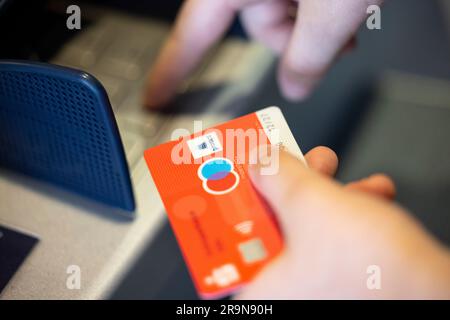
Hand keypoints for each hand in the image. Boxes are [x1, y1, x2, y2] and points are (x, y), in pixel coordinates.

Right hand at [144, 0, 382, 107]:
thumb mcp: (333, 5)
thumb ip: (310, 55)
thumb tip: (296, 87)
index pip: (192, 33)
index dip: (172, 71)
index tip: (155, 96)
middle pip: (255, 23)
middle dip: (295, 40)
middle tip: (332, 44)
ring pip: (282, 10)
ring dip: (316, 25)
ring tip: (350, 16)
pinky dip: (321, 6)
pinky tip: (347, 4)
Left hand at [236, 146, 449, 298]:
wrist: (442, 297)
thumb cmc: (372, 270)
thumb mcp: (311, 205)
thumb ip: (276, 176)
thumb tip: (258, 159)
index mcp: (261, 287)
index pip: (223, 240)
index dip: (224, 202)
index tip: (228, 174)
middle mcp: (284, 292)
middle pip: (267, 225)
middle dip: (282, 183)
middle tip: (282, 157)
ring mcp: (317, 288)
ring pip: (306, 226)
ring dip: (321, 189)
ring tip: (331, 164)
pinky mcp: (347, 280)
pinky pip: (337, 238)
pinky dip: (352, 210)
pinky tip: (373, 191)